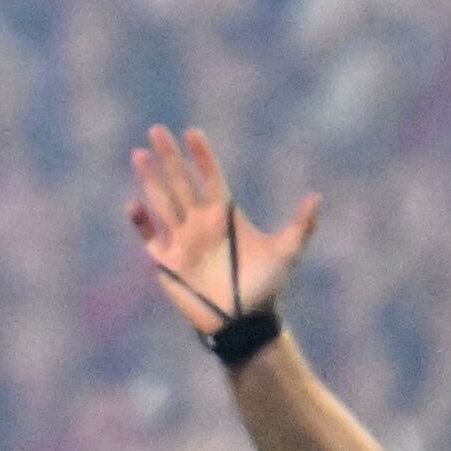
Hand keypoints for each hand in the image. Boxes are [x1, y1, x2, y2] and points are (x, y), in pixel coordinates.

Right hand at [127, 125, 319, 338]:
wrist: (242, 320)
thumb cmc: (266, 286)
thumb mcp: (287, 252)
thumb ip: (301, 225)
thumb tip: (317, 197)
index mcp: (225, 214)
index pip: (210, 176)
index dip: (201, 155)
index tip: (192, 132)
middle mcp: (200, 222)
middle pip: (181, 181)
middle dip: (168, 156)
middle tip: (156, 130)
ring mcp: (181, 240)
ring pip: (161, 202)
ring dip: (149, 179)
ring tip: (138, 155)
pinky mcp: (166, 262)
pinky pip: (149, 237)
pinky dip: (140, 222)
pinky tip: (133, 205)